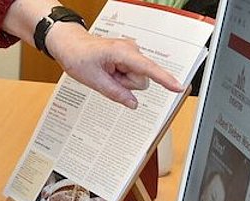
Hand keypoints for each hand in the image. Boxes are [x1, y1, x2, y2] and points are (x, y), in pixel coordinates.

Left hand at [47, 23, 183, 108]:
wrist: (71, 46)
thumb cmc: (79, 57)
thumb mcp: (95, 81)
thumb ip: (116, 94)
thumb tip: (133, 104)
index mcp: (123, 52)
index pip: (148, 69)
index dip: (165, 79)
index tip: (178, 88)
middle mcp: (131, 50)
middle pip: (141, 80)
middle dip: (126, 85)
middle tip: (107, 77)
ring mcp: (131, 53)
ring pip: (137, 80)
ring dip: (122, 82)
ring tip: (106, 73)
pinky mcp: (129, 58)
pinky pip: (131, 75)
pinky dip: (121, 78)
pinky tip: (109, 71)